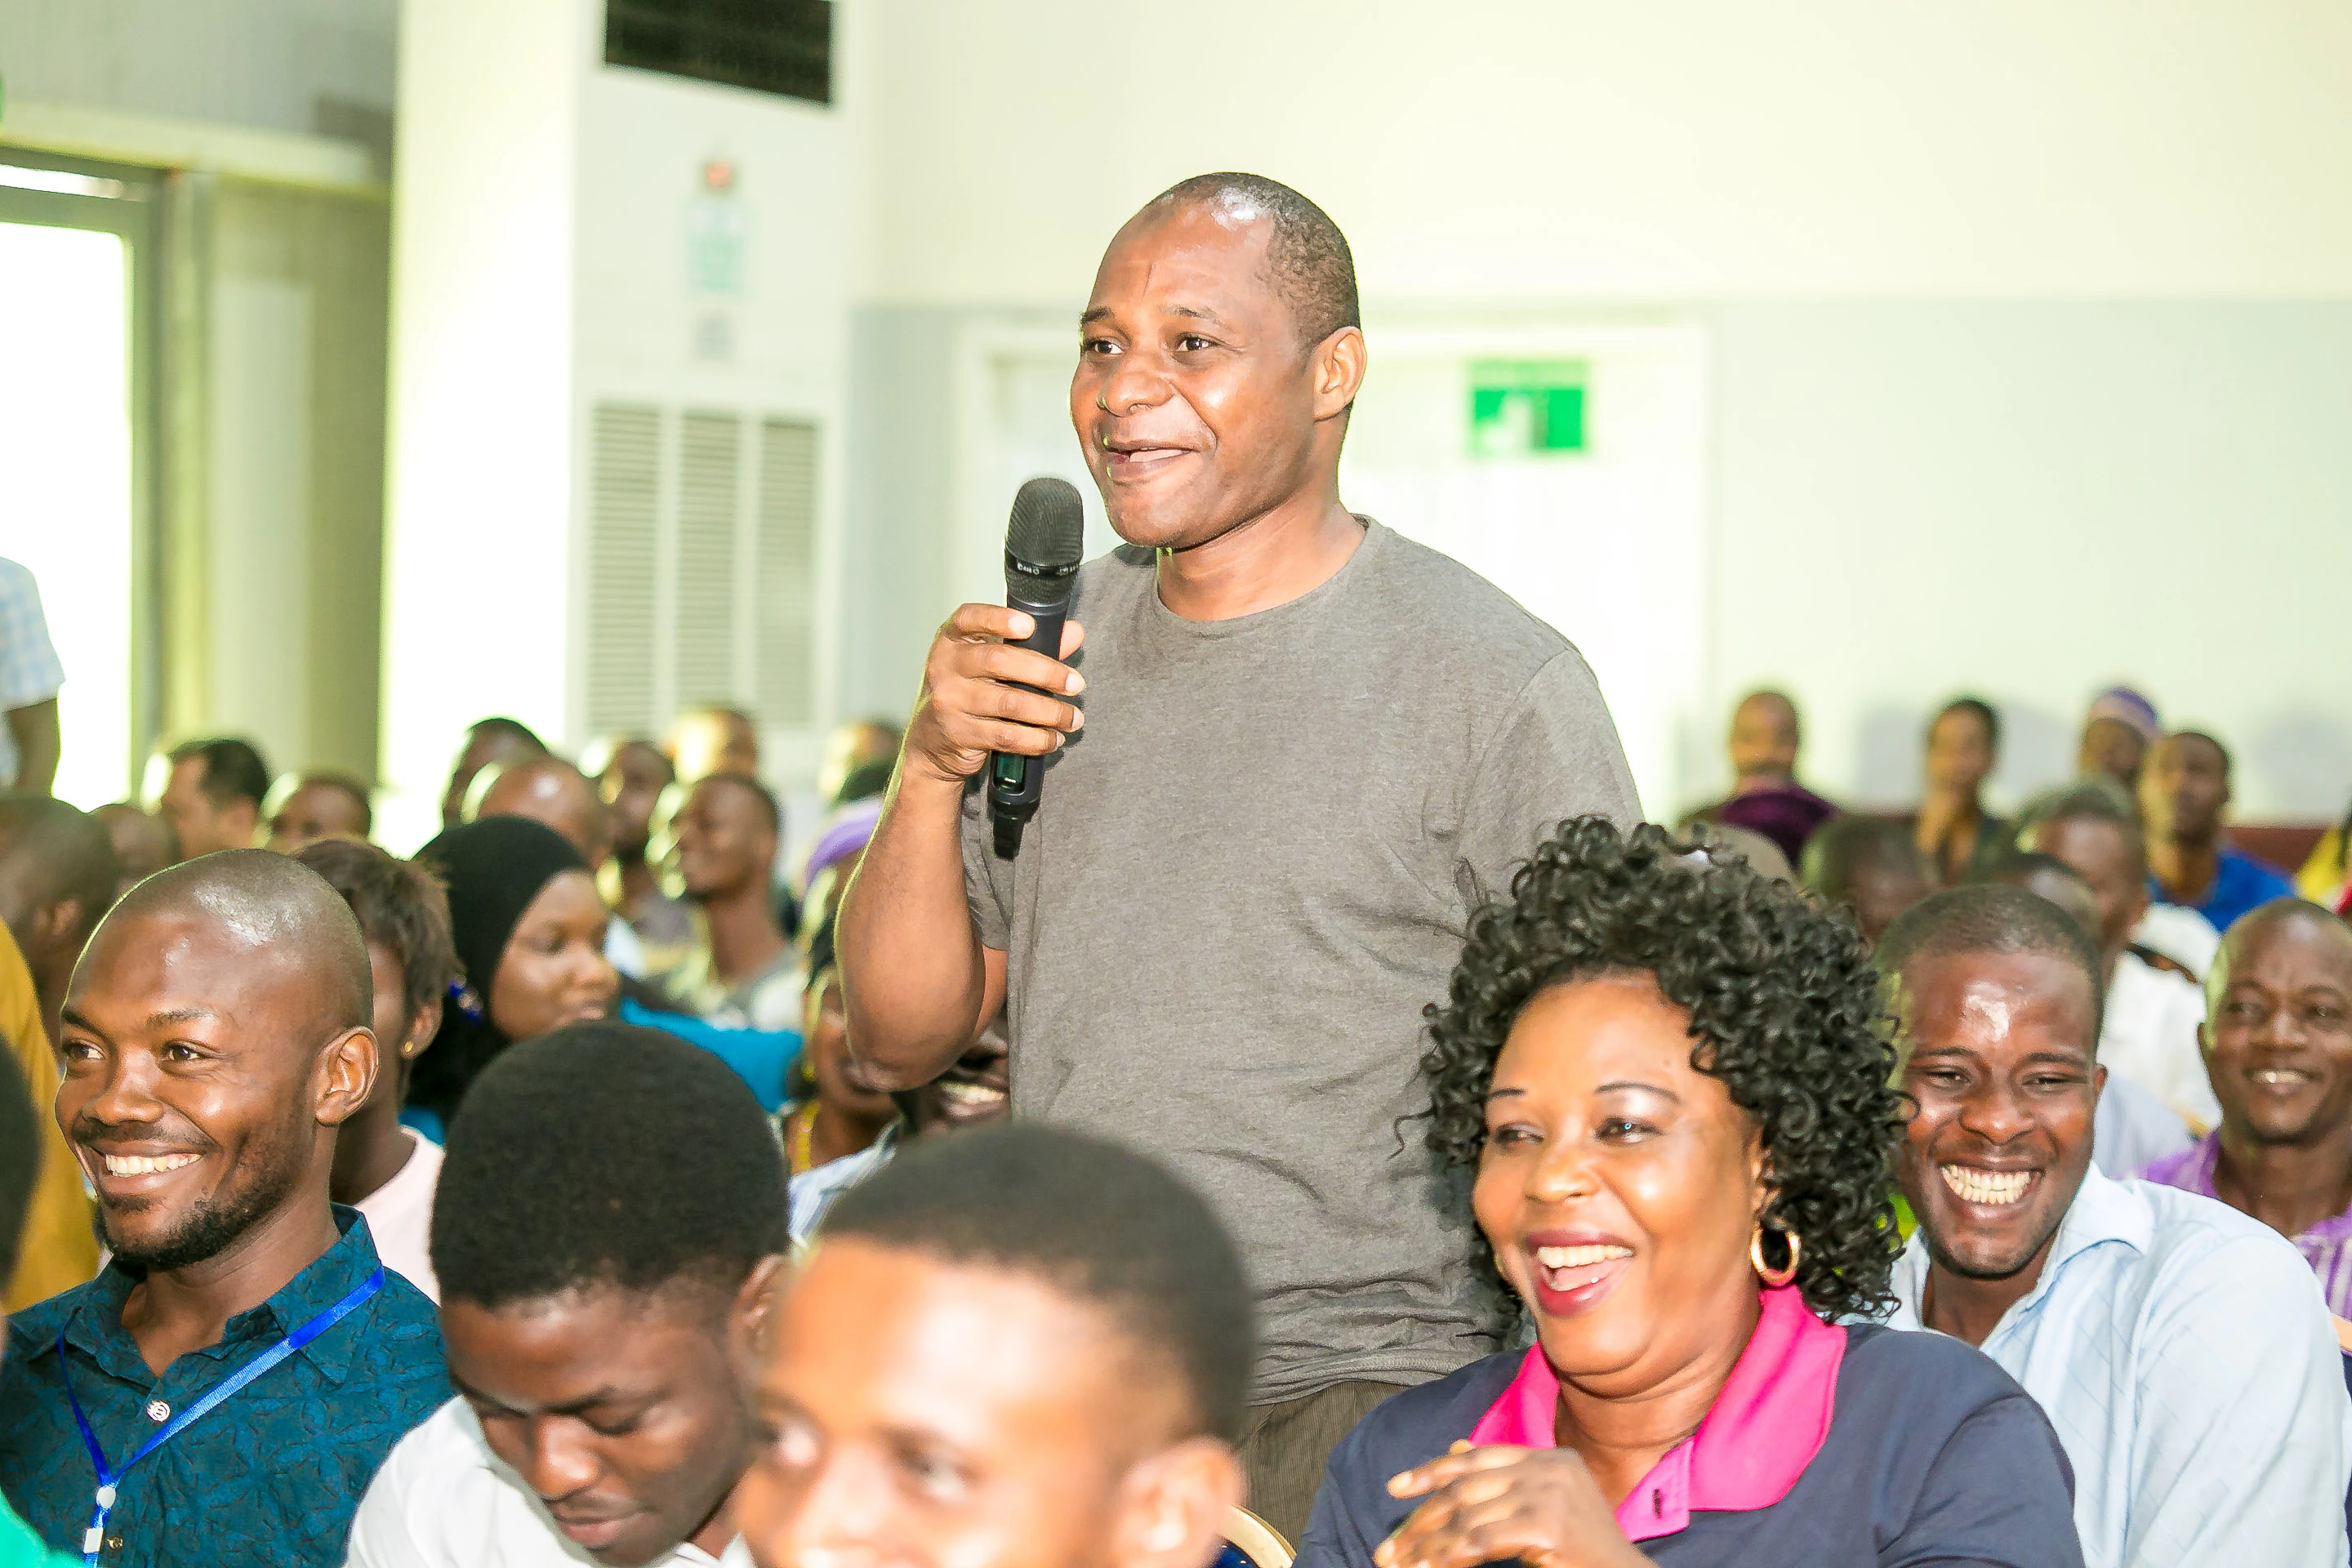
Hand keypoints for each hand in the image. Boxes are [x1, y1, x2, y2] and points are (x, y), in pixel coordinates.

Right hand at [903, 604, 1086, 787]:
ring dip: (1049, 712)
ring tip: (1073, 717)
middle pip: (998, 661)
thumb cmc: (966, 692)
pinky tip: (1053, 738)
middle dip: (1045, 672)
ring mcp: (949, 701)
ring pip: (1008, 703)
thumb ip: (1031, 646)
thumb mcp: (988, 664)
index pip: (968, 618)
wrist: (930, 743)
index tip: (1030, 625)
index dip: (999, 618)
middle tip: (1075, 683)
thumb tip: (1074, 633)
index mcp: (952, 641)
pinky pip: (1006, 736)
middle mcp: (945, 666)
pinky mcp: (959, 733)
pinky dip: (1036, 739)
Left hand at [1375, 1443, 1649, 1567]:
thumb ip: (1502, 1480)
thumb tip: (1453, 1449)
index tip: (1396, 1489)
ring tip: (1402, 1563)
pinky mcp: (1545, 1524)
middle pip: (1467, 1486)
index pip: (1478, 1457)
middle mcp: (1549, 1468)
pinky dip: (1448, 1556)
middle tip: (1390, 1545)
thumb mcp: (1543, 1506)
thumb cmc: (1584, 1552)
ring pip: (1467, 1516)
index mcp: (1550, 1458)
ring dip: (1427, 1545)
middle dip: (1422, 1516)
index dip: (1433, 1471)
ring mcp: (1548, 1493)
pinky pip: (1480, 1540)